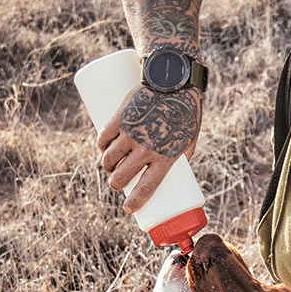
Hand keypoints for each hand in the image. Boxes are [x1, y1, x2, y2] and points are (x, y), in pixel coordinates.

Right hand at [96, 85, 201, 212]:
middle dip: (116, 184)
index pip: (146, 188)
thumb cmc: (187, 113)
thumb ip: (181, 157)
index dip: (135, 202)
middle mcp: (146, 148)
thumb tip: (174, 173)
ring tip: (110, 166)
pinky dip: (101, 146)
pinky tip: (102, 149)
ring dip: (107, 166)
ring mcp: (130, 133)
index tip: (129, 209)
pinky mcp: (120, 117)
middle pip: (122, 176)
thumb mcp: (189, 139)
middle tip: (117, 182)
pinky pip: (103, 138)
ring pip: (109, 158)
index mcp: (165, 157)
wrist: (175, 82)